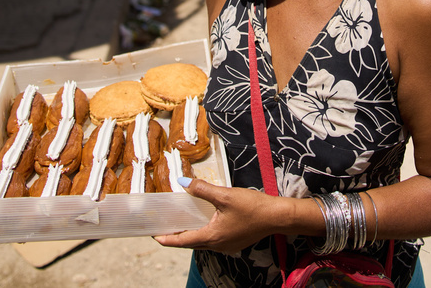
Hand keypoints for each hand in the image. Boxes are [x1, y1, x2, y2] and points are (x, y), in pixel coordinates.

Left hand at [154, 179, 285, 253]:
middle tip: (165, 228)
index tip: (154, 236)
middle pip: (191, 244)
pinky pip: (213, 240)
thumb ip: (202, 189)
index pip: (182, 241)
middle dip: (176, 237)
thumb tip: (183, 183)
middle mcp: (217, 245)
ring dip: (191, 235)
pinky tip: (206, 222)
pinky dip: (204, 233)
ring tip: (182, 225)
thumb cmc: (252, 207)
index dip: (166, 239)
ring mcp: (227, 246)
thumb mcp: (225, 195)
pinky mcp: (235, 242)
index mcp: (211, 237)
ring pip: (202, 243)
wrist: (277, 216)